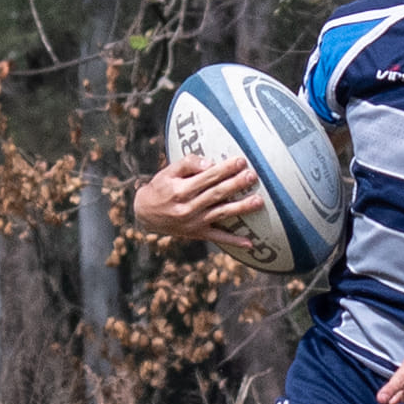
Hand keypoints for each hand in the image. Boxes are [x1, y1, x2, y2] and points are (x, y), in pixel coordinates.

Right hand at [134, 155, 262, 246]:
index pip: (207, 177)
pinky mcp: (198, 233)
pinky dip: (233, 241)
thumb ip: (188, 164)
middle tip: (252, 176)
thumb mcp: (168, 172)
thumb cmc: (160, 188)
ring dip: (241, 208)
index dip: (224, 169)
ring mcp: (194, 222)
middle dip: (236, 184)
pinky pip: (218, 238)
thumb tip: (210, 164)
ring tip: (258, 201)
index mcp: (181, 190)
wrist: (145, 215)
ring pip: (221, 213)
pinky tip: (250, 243)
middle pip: (216, 194)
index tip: (241, 161)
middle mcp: (188, 207)